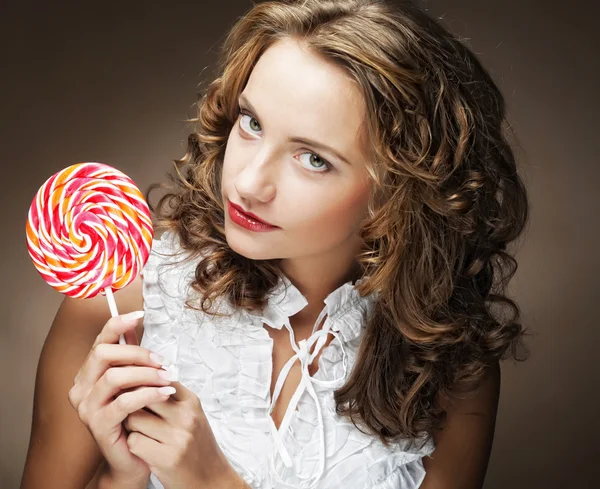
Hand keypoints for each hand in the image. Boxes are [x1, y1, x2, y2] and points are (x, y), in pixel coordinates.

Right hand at [68, 311, 174, 486]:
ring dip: (147, 374)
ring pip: (114, 377)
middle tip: (162, 361)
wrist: (132, 458)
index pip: (99, 341)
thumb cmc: (135, 417)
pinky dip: (148, 393)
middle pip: (104, 355)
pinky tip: (166, 392)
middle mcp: (81, 388)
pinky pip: (124, 402)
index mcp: (88, 374)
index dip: (117, 324)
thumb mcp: (135, 382)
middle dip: (138, 353)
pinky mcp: (98, 425)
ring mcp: (86, 408)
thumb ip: (132, 356)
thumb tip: (135, 324)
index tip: (139, 314)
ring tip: (169, 377)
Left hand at [124, 380, 241, 488]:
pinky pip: (134, 441)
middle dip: (133, 403)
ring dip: (131, 426)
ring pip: (133, 419)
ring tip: (141, 432)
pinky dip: (134, 445)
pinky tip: (144, 448)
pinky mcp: (166, 458)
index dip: (143, 383)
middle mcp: (186, 417)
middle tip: (132, 411)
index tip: (134, 389)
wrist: (210, 478)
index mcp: (192, 402)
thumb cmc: (197, 445)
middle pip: (143, 396)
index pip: (159, 379)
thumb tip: (145, 375)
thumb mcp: (192, 415)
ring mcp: (177, 437)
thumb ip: (172, 397)